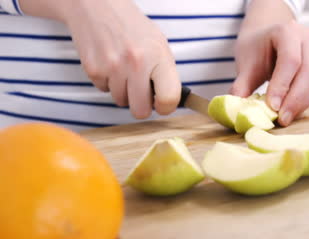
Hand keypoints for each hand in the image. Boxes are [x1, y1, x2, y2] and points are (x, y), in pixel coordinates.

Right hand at [20, 0, 180, 118]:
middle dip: (141, 105)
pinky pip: (104, 90)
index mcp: (158, 57)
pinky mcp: (93, 70)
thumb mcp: (159, 45)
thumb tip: (169, 102)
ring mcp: (113, 68)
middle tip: (141, 92)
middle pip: (141, 111)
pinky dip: (108, 82)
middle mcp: (136, 63)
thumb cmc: (132, 27)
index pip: (169, 99)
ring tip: (124, 69)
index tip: (161, 103)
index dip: (166, 107)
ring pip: (121, 101)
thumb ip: (165, 74)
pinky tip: (110, 63)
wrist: (98, 6)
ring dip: (123, 91)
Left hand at [230, 0, 308, 126]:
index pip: (290, 60)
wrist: (265, 38)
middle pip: (308, 71)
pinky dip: (304, 103)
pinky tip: (290, 112)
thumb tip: (236, 109)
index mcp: (286, 31)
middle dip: (295, 99)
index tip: (272, 107)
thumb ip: (241, 86)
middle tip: (281, 119)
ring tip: (284, 119)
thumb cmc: (255, 48)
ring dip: (301, 104)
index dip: (282, 85)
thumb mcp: (245, 64)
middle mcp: (306, 38)